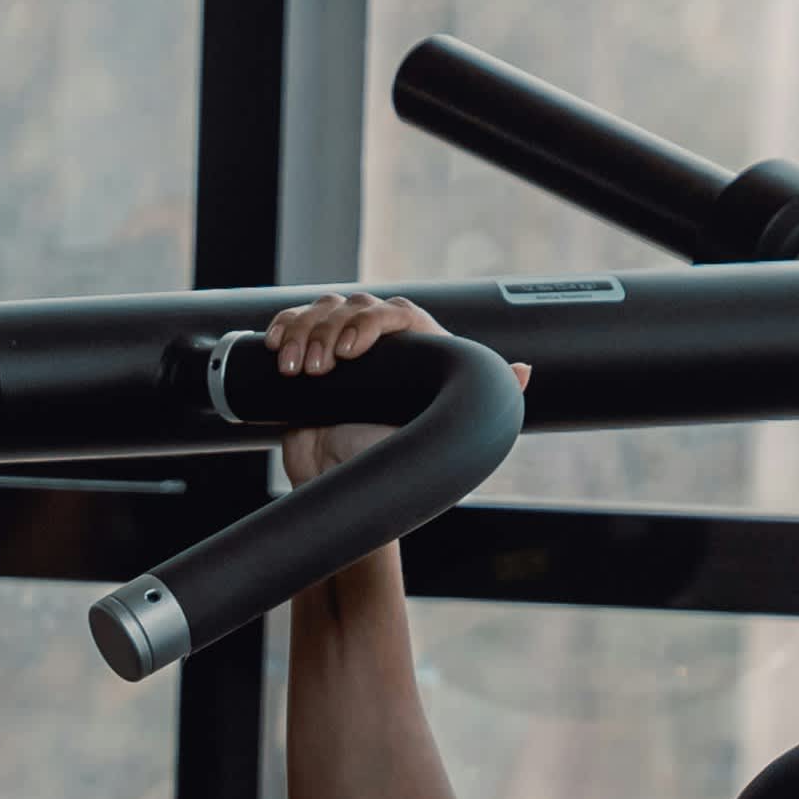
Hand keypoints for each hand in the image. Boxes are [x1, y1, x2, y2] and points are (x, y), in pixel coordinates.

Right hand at [258, 288, 516, 486]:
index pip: (399, 312)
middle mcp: (379, 348)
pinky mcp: (306, 360)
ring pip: (322, 311)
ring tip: (295, 371)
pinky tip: (275, 347)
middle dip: (331, 330)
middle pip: (355, 305)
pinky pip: (293, 326)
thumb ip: (481, 405)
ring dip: (304, 332)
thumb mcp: (437, 436)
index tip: (353, 351)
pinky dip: (282, 329)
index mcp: (415, 353)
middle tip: (320, 370)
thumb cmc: (389, 467)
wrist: (339, 493)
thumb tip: (524, 371)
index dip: (372, 322)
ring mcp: (340, 351)